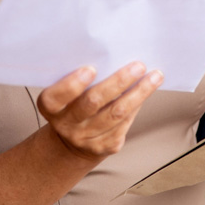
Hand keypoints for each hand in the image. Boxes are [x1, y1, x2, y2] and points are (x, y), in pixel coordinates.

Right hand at [36, 62, 163, 162]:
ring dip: (138, 93)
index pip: (57, 97)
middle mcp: (66, 125)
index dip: (72, 84)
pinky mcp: (104, 147)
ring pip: (116, 114)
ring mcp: (85, 138)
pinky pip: (124, 123)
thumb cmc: (73, 105)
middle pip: (92, 103)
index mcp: (51, 107)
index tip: (91, 68)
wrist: (72, 143)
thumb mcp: (66, 94)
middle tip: (138, 66)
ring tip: (154, 76)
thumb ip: (80, 78)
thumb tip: (115, 56)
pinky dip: (137, 104)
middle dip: (117, 82)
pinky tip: (147, 90)